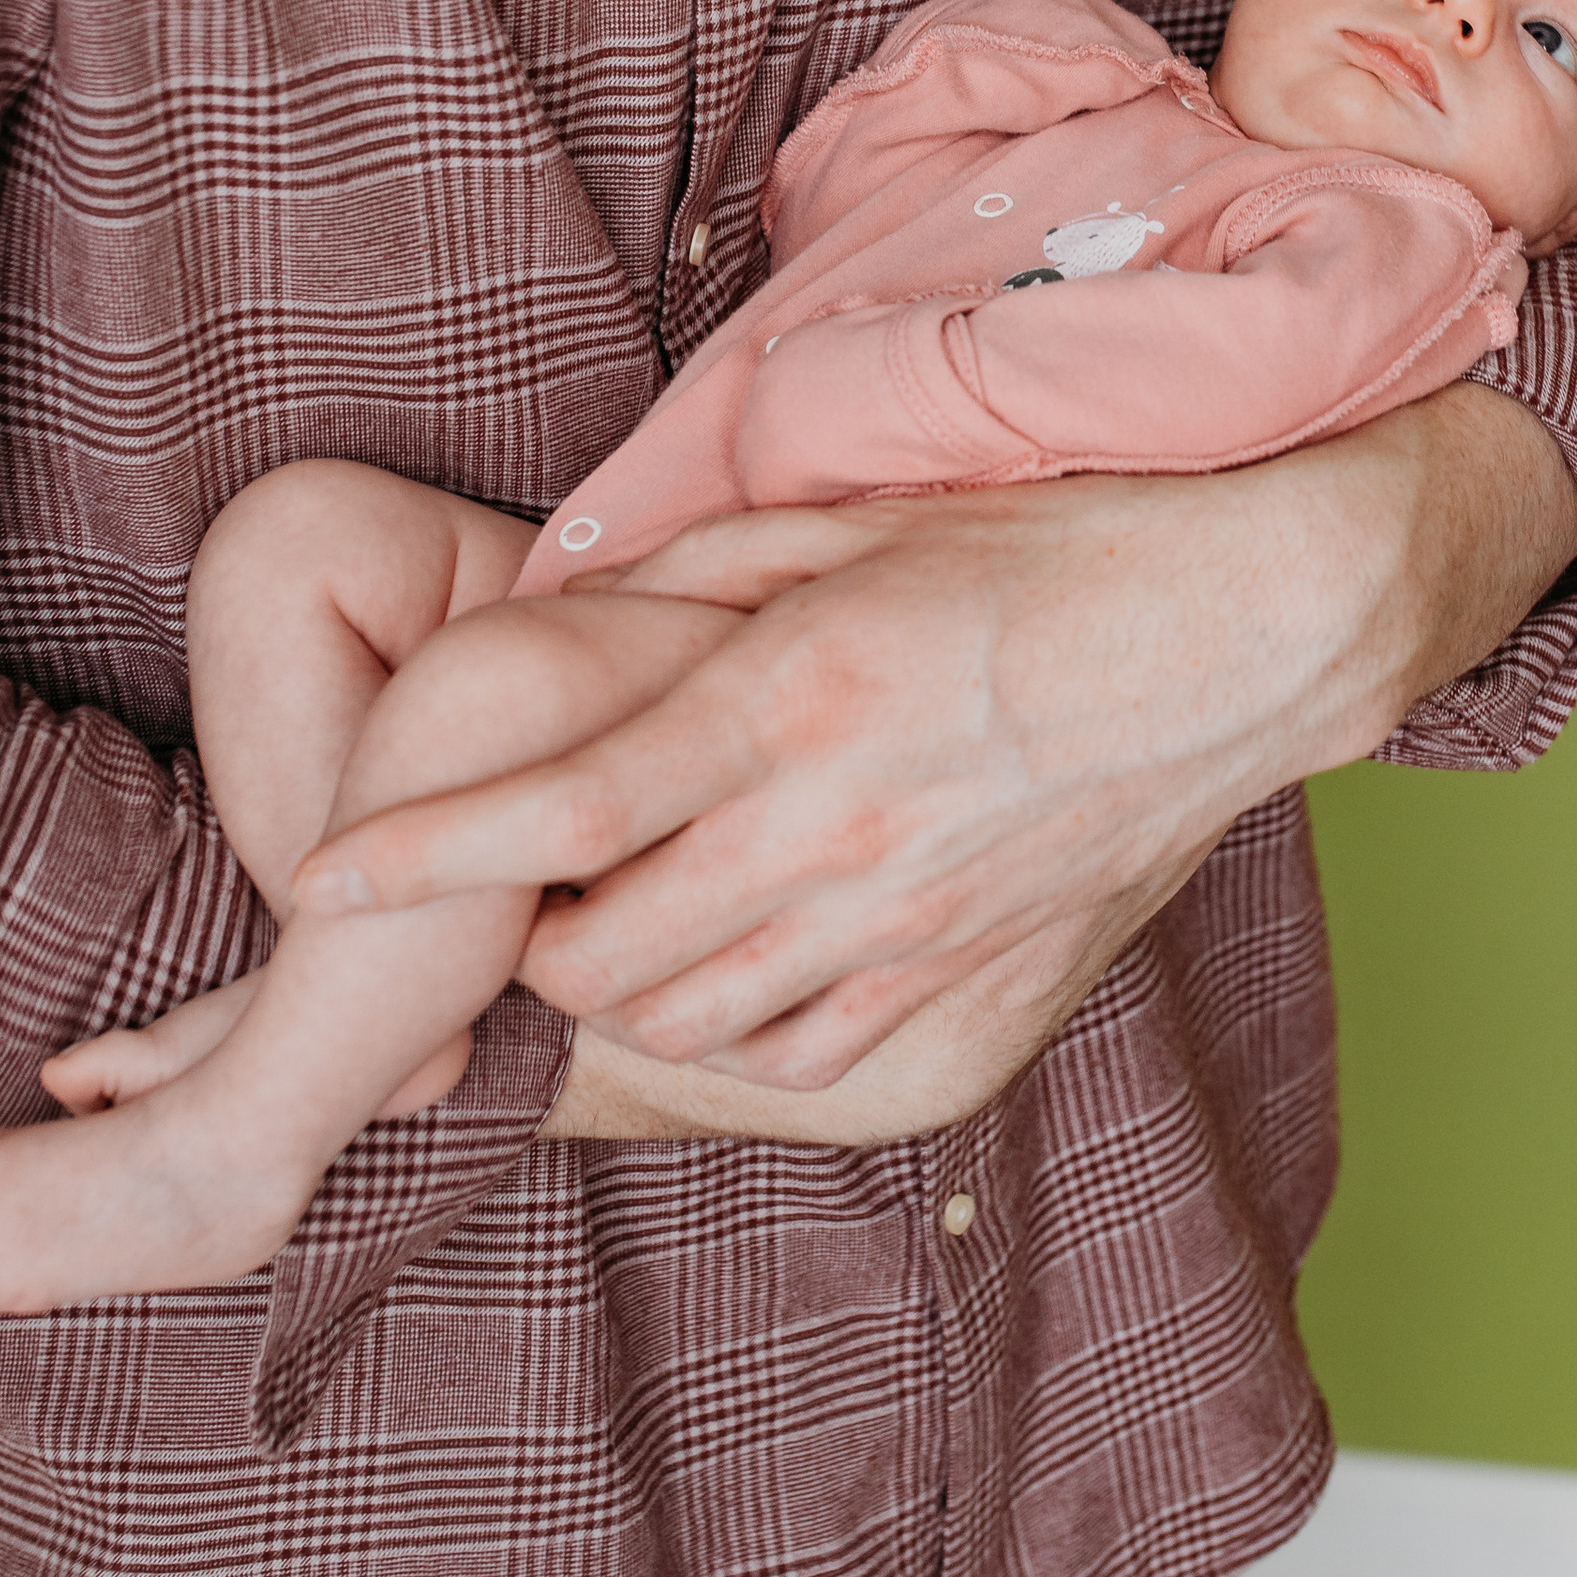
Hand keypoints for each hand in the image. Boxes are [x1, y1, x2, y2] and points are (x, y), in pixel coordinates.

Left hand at [298, 386, 1576, 1095]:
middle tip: (521, 881)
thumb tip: (555, 580)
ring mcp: (911, 931)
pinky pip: (797, 1061)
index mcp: (800, 697)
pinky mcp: (969, 994)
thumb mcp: (868, 515)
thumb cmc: (1059, 546)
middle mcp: (843, 832)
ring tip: (632, 911)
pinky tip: (747, 958)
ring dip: (619, 987)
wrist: (1254, 632)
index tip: (322, 878)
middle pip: (597, 953)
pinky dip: (735, 1031)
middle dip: (522, 935)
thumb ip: (702, 556)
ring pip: (684, 1027)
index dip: (424, 852)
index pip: (561, 804)